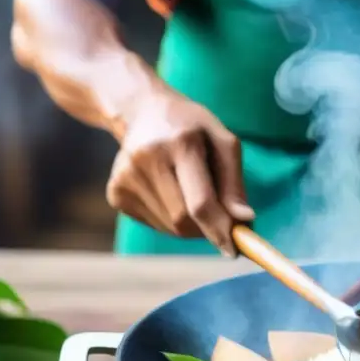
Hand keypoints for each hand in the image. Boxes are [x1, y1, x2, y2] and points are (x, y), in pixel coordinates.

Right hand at [106, 84, 253, 256]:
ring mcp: (126, 177)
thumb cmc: (191, 127)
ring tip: (189, 192)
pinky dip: (170, 219)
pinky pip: (154, 224)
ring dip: (190, 224)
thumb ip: (234, 183)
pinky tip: (169, 192)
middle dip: (206, 228)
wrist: (141, 110)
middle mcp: (147, 160)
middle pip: (183, 221)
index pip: (199, 203)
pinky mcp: (116, 192)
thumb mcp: (222, 141)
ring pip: (169, 227)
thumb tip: (244, 221)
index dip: (218, 230)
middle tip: (218, 216)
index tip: (234, 250)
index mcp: (180, 143)